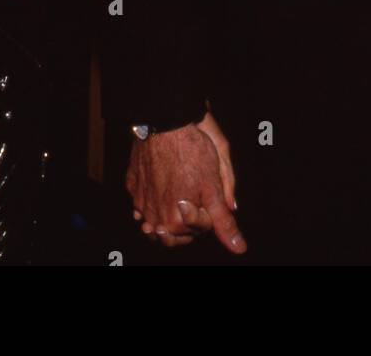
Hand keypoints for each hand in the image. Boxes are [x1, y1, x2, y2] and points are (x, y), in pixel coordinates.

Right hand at [126, 111, 246, 253]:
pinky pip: (140, 202)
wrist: (165, 122)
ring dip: (166, 216)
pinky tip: (159, 190)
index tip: (211, 194)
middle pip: (175, 232)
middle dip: (188, 220)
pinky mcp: (132, 186)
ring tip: (178, 199)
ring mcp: (140, 203)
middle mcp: (154, 219)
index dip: (210, 213)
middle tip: (196, 197)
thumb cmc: (192, 151)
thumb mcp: (214, 186)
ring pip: (154, 221)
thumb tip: (239, 247)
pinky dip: (150, 201)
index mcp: (177, 222)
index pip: (200, 230)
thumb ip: (223, 220)